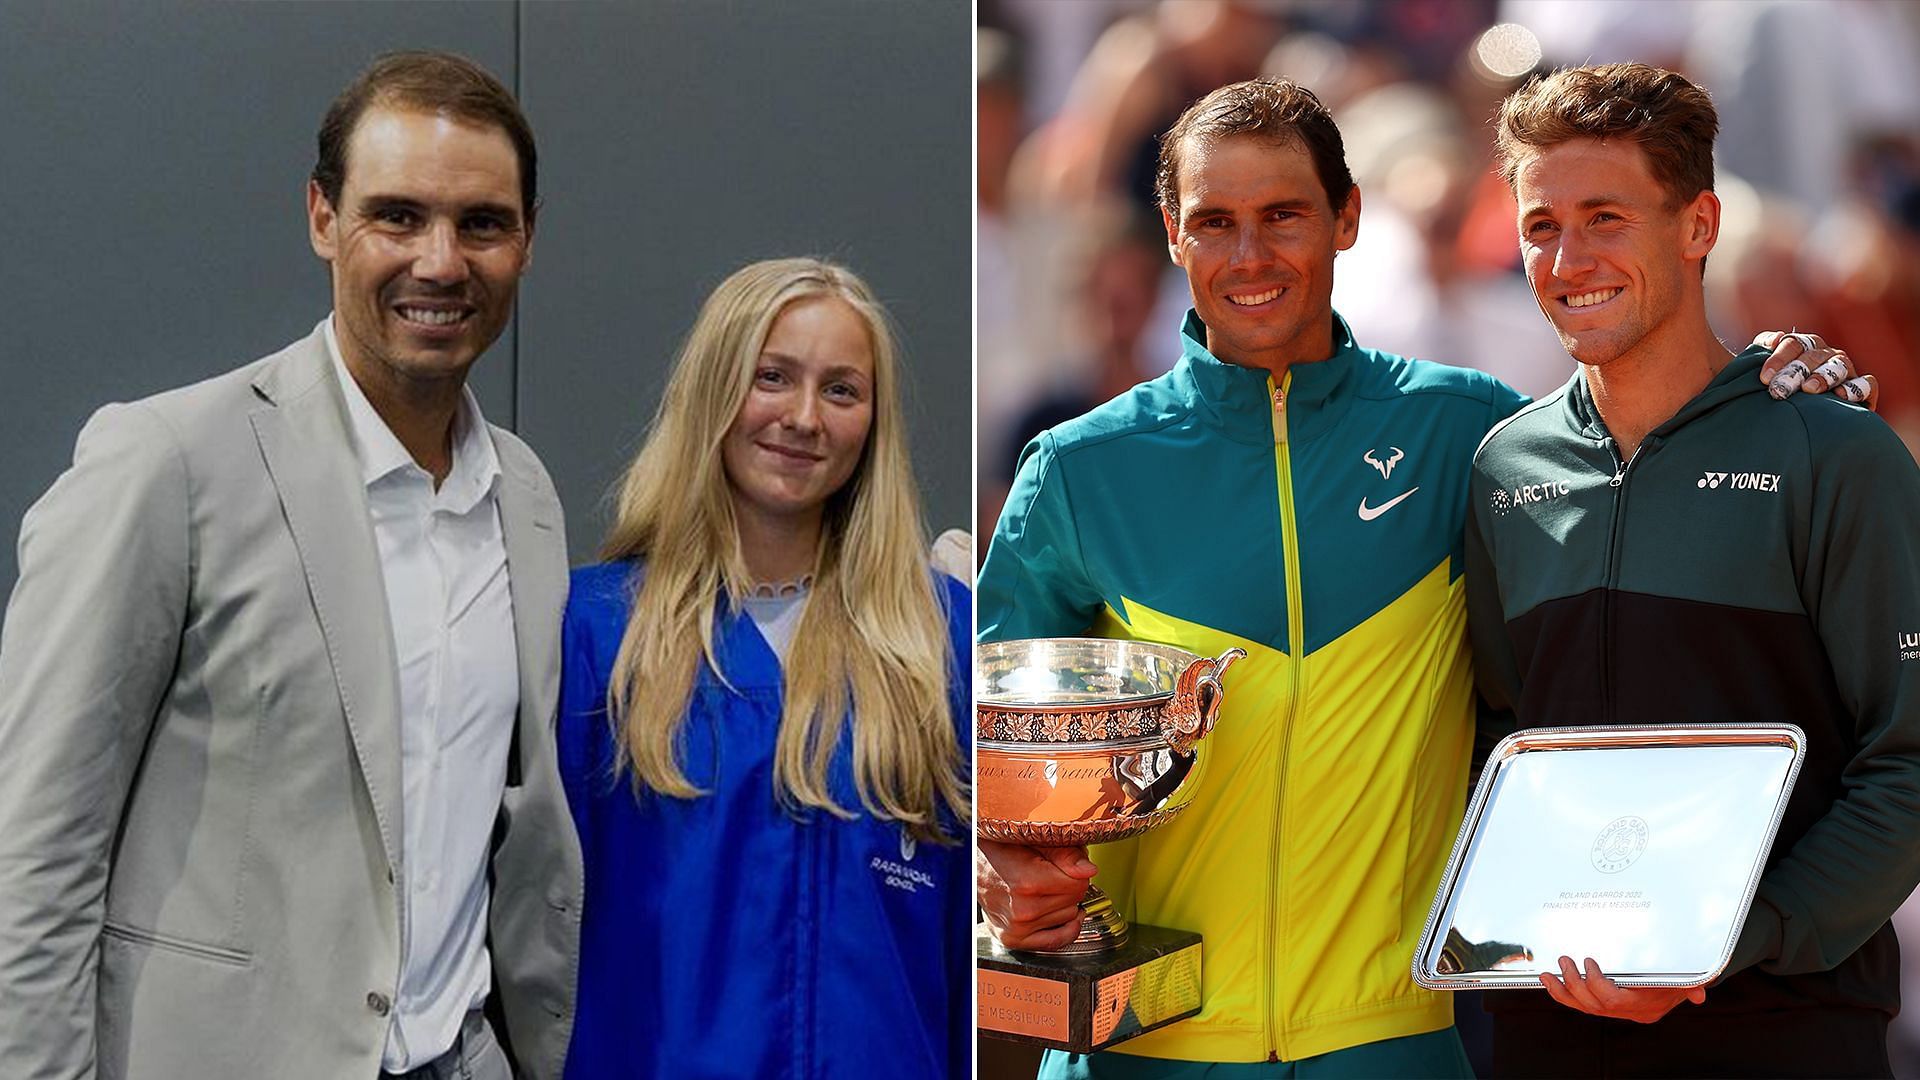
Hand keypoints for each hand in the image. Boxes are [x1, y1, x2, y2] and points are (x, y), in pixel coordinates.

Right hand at [976, 840, 1097, 950]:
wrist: (969, 864)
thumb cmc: (999, 848)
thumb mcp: (1032, 840)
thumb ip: (1064, 853)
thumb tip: (1089, 870)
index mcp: (1028, 883)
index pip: (1080, 883)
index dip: (1077, 870)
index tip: (1064, 864)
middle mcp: (1023, 910)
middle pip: (1075, 899)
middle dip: (1070, 884)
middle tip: (1052, 873)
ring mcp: (1017, 928)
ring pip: (1069, 917)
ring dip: (1063, 903)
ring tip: (1044, 888)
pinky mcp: (1013, 939)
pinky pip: (1055, 942)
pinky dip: (1066, 929)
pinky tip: (1064, 917)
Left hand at [1539, 955, 1705, 1023]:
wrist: (1677, 987)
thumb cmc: (1678, 978)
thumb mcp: (1686, 980)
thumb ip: (1690, 986)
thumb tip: (1699, 995)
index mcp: (1643, 1007)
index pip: (1615, 1002)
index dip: (1597, 985)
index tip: (1589, 963)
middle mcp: (1627, 1012)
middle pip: (1593, 1005)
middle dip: (1574, 984)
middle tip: (1564, 961)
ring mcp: (1615, 1011)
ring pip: (1583, 1007)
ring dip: (1563, 991)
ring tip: (1548, 973)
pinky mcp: (1604, 1006)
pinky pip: (1579, 1005)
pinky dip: (1563, 994)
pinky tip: (1550, 982)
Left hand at [1753, 330, 1877, 408]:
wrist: (1794, 422)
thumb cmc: (1772, 396)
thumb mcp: (1761, 377)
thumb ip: (1758, 354)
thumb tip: (1774, 338)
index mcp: (1803, 347)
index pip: (1793, 344)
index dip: (1778, 359)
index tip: (1764, 379)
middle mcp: (1825, 355)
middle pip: (1813, 356)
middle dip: (1795, 372)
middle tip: (1779, 391)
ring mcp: (1846, 370)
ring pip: (1839, 365)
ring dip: (1823, 376)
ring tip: (1809, 390)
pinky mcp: (1863, 391)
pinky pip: (1867, 383)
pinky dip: (1857, 388)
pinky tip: (1841, 396)